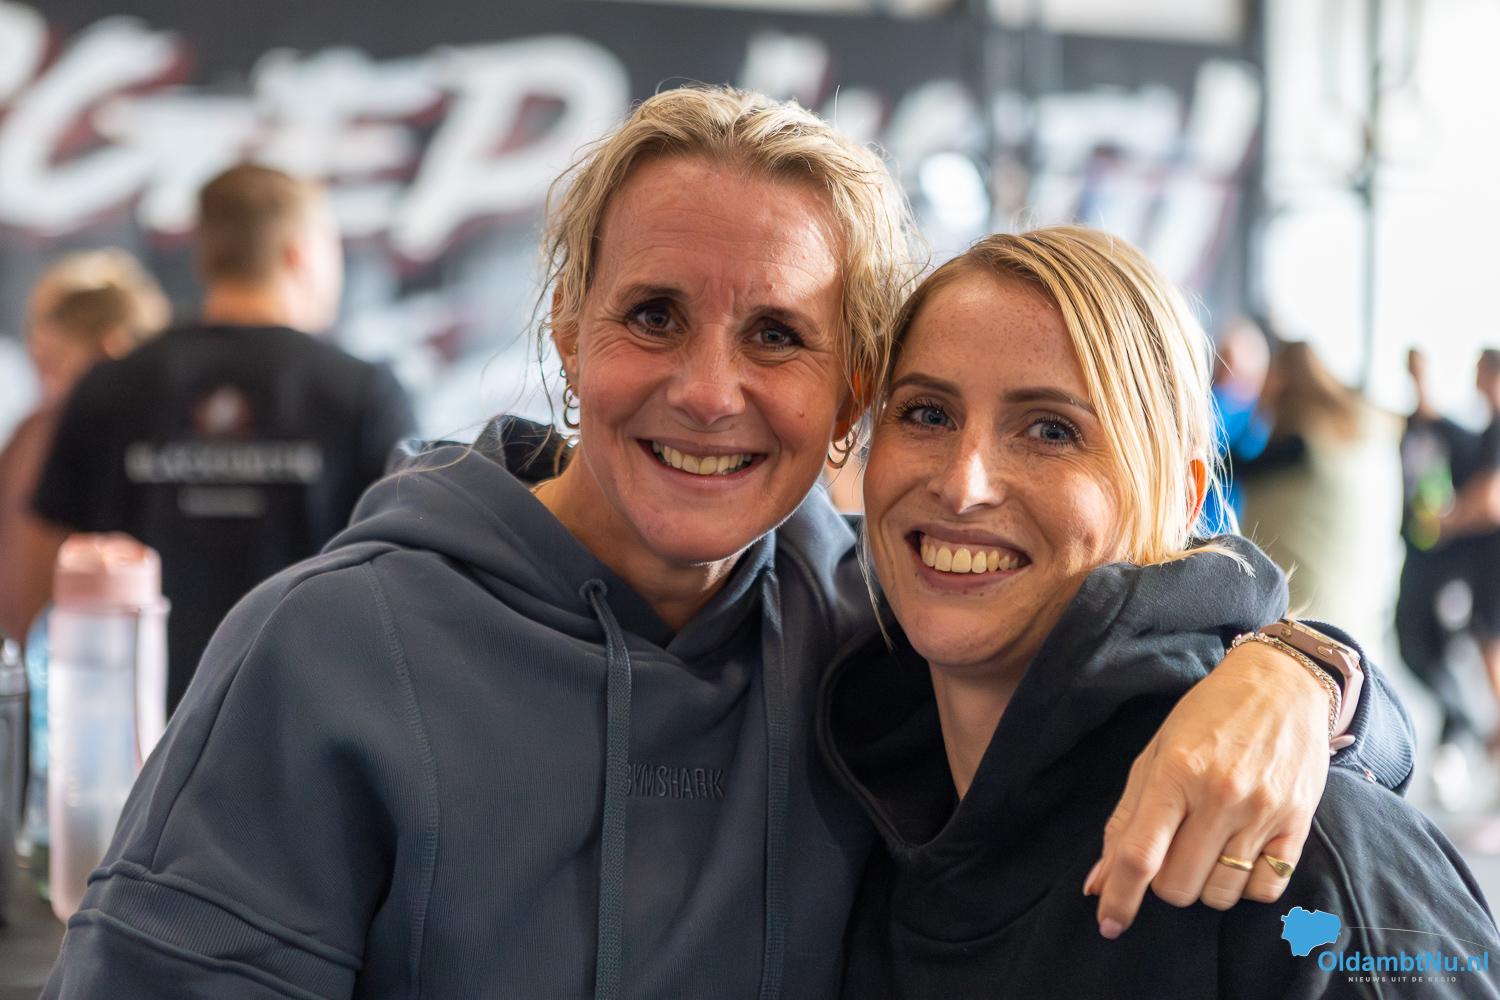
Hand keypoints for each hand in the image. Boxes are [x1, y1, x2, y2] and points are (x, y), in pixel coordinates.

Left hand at [1083, 639, 1329, 937]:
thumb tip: (1098, 882)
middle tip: (1171, 851)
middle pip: (1179, 885)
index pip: (1140, 854)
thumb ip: (1125, 819)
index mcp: (1176, 772)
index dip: (1119, 896)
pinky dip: (1245, 886)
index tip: (1108, 922)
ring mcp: (1262, 811)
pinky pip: (1265, 888)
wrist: (1282, 686)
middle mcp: (1221, 795)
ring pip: (1220, 894)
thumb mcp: (1154, 754)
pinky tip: (1238, 855)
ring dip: (1203, 885)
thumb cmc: (1207, 716)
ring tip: (1205, 848)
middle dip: (1164, 883)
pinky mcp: (1298, 824)